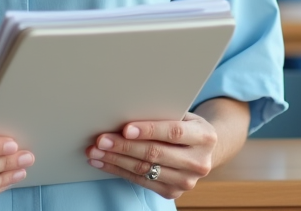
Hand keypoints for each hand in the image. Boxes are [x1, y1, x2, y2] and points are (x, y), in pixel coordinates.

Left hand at [85, 112, 218, 199]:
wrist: (203, 150)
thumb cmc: (185, 125)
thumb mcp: (182, 114)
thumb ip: (162, 114)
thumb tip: (126, 109)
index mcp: (204, 137)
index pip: (173, 132)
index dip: (148, 130)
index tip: (125, 128)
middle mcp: (199, 162)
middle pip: (155, 153)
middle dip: (124, 146)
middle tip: (100, 140)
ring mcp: (186, 181)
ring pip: (144, 170)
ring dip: (115, 161)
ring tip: (95, 152)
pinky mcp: (172, 192)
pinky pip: (141, 181)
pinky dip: (119, 171)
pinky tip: (104, 163)